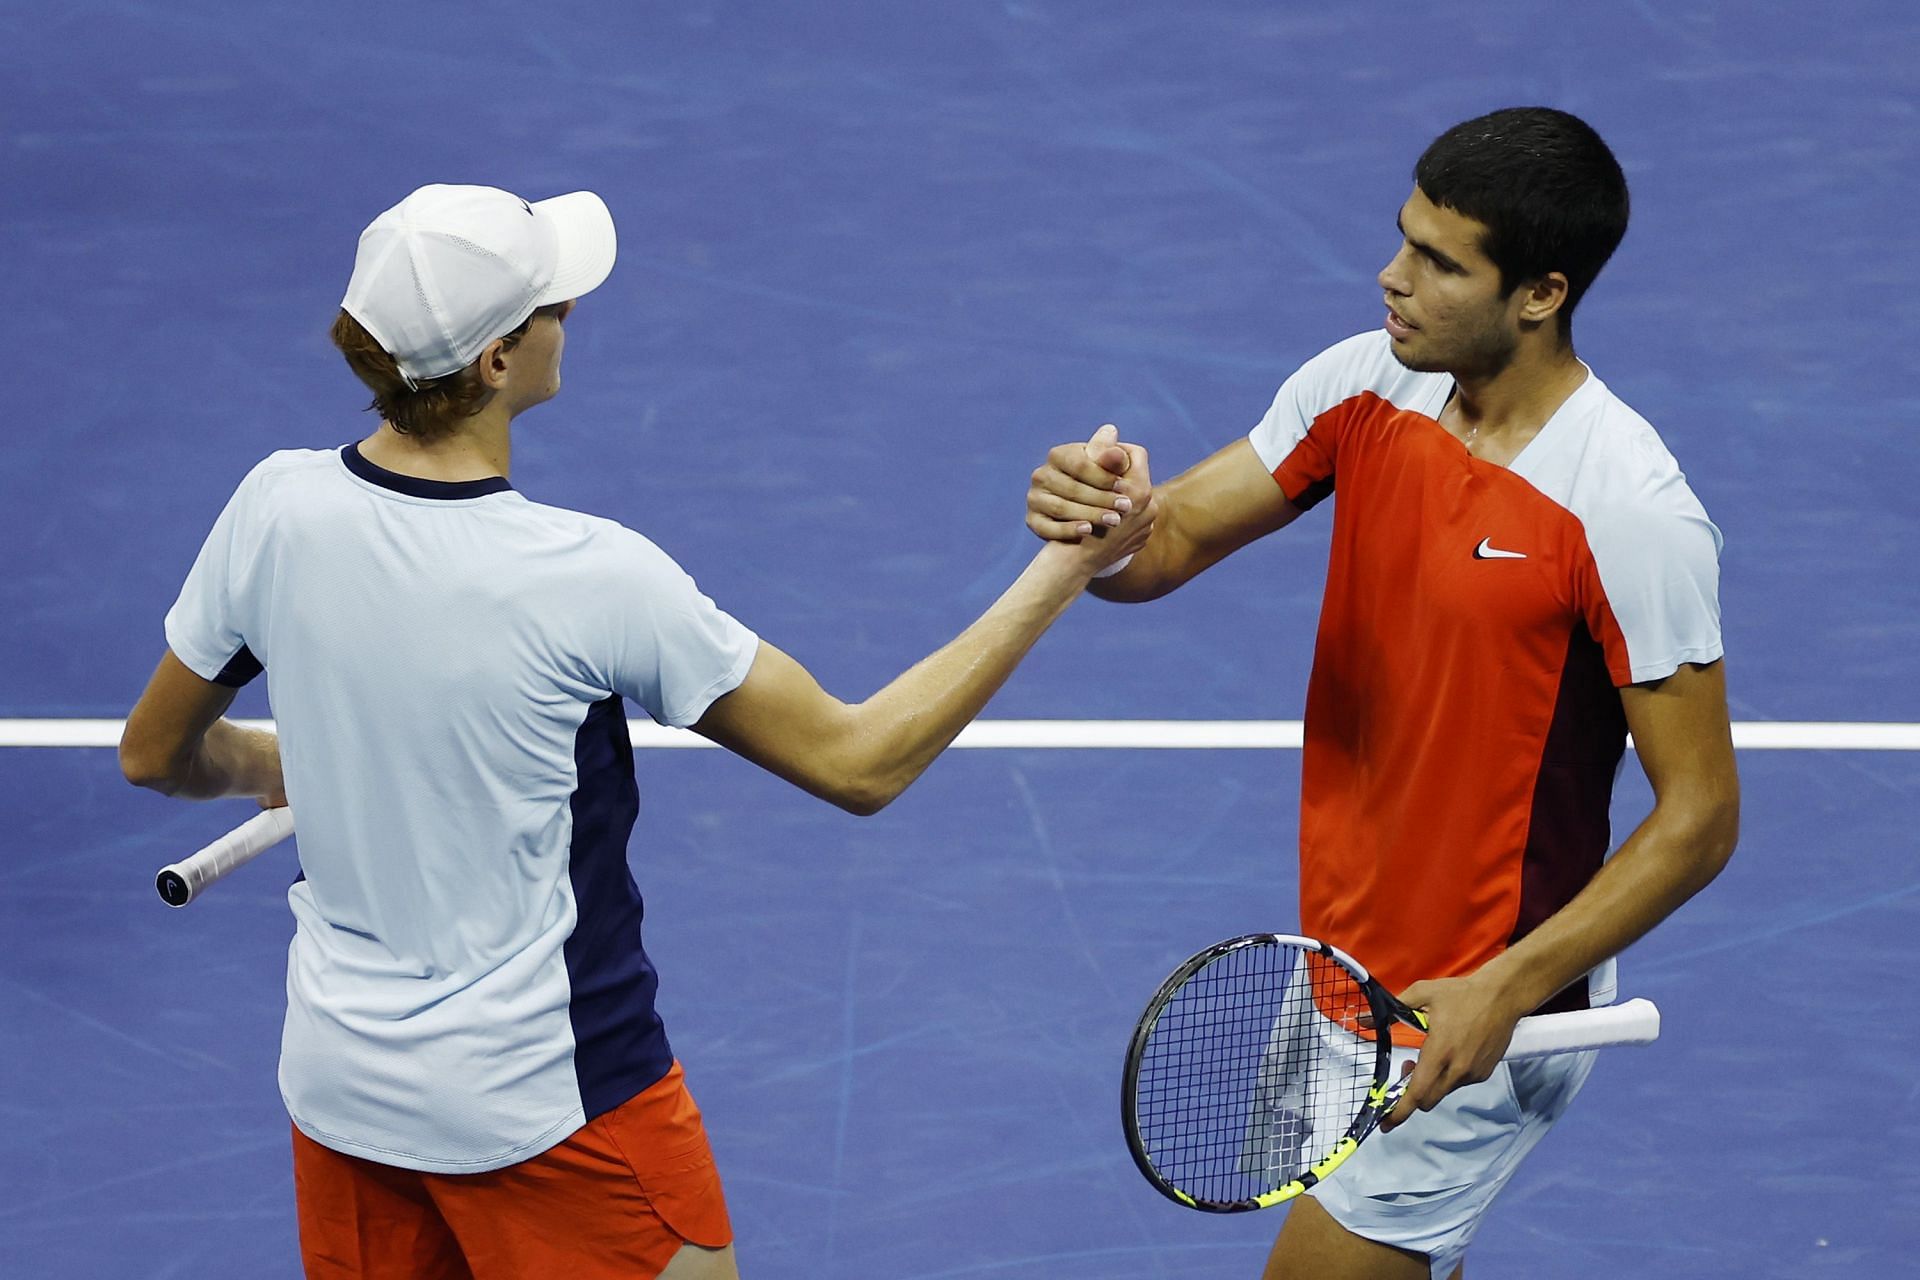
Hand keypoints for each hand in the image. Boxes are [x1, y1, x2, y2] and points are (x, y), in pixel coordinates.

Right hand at [1027, 424, 1152, 542]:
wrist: (1088, 524)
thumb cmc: (1102, 486)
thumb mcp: (1110, 470)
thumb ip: (1112, 456)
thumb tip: (1111, 431)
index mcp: (1059, 455)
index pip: (1080, 464)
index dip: (1104, 476)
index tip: (1126, 486)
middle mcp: (1042, 474)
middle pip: (1072, 487)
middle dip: (1102, 498)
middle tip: (1126, 507)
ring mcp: (1035, 498)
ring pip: (1061, 507)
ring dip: (1090, 514)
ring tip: (1114, 520)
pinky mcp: (1032, 520)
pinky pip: (1047, 527)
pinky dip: (1068, 529)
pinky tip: (1088, 530)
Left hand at [1377, 974, 1527, 1131]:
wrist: (1503, 997)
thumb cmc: (1461, 993)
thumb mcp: (1422, 993)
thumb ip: (1392, 1010)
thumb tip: (1364, 1020)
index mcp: (1439, 1052)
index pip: (1416, 1093)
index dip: (1399, 1112)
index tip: (1386, 1124)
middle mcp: (1457, 1069)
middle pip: (1427, 1101)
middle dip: (1411, 1094)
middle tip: (1407, 1066)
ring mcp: (1473, 1074)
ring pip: (1443, 1092)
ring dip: (1431, 1082)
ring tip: (1432, 1053)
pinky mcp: (1484, 1073)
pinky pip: (1458, 1083)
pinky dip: (1448, 1076)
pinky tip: (1451, 1052)